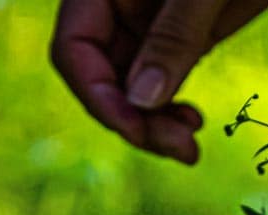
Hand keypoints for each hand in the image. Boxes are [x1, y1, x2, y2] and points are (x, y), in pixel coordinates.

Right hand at [50, 0, 267, 163]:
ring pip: (131, 92)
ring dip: (151, 126)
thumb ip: (174, 36)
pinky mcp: (182, 39)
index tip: (137, 129)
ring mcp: (149, 26)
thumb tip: (140, 100)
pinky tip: (192, 124)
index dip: (98, 96)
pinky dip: (170, 113)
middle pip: (102, 79)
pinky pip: (161, 86)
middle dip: (132, 120)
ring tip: (189, 146)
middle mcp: (119, 7)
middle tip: (181, 148)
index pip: (76, 49)